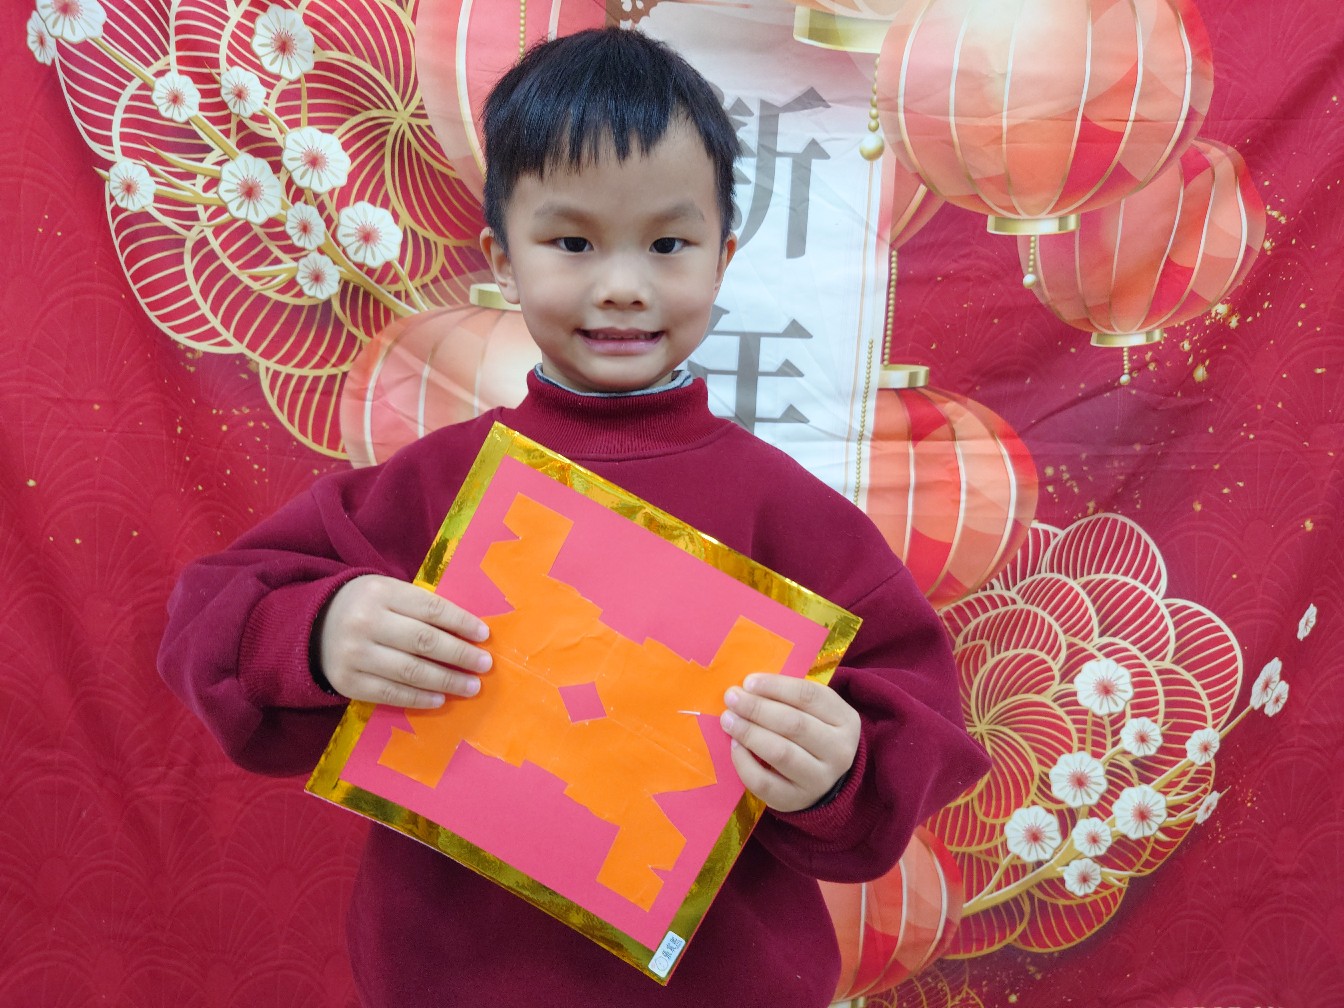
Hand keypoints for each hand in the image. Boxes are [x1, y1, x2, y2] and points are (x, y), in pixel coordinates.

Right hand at [317, 574, 491, 708]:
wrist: (312, 626)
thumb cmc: (365, 607)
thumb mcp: (388, 593)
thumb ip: (420, 607)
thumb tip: (468, 632)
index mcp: (382, 593)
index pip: (431, 608)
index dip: (461, 623)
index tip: (484, 635)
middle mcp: (366, 622)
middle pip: (424, 641)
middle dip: (460, 655)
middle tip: (485, 665)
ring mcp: (355, 655)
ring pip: (410, 671)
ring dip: (446, 680)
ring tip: (471, 686)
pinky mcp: (348, 683)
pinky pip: (390, 694)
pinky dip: (419, 698)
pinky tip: (440, 699)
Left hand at [719, 674, 859, 812]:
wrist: (823, 781)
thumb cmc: (813, 734)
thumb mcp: (815, 712)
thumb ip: (789, 698)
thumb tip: (747, 687)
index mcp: (845, 720)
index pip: (810, 696)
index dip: (776, 686)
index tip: (748, 682)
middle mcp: (839, 752)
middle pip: (794, 724)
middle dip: (757, 708)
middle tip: (732, 698)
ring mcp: (819, 780)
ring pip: (780, 753)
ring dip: (749, 732)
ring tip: (728, 720)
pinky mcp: (795, 800)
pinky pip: (763, 782)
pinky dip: (744, 762)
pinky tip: (735, 746)